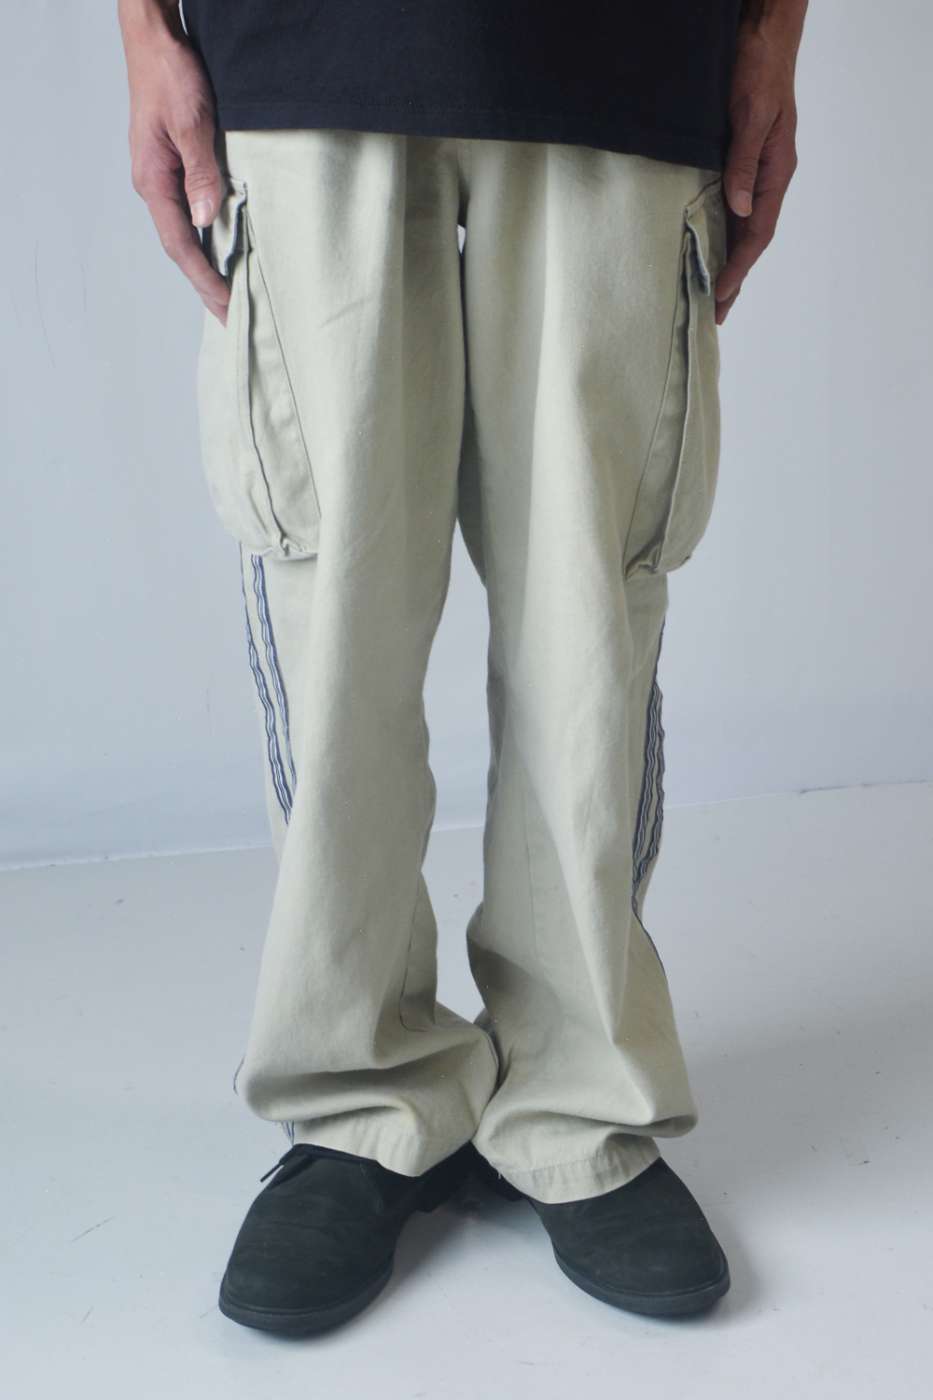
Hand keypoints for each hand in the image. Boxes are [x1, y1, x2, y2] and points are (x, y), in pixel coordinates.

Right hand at [118, 0, 229, 322]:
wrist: (156, 40)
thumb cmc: (170, 73)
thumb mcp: (192, 122)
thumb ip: (200, 172)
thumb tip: (206, 218)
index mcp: (153, 181)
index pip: (182, 246)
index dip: (206, 280)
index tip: (228, 308)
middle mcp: (155, 186)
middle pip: (183, 249)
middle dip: (208, 286)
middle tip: (234, 320)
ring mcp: (164, 179)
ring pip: (189, 234)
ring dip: (210, 267)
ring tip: (233, 299)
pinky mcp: (176, 168)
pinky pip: (194, 214)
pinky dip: (211, 240)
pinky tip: (228, 254)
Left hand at [716, 0, 806, 324]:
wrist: (762, 36)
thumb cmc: (760, 71)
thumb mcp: (751, 116)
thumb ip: (744, 162)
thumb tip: (739, 208)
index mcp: (776, 172)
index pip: (757, 233)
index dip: (738, 267)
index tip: (720, 294)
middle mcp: (768, 178)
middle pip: (750, 239)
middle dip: (733, 277)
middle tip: (715, 314)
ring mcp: (755, 171)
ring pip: (740, 227)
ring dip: (725, 261)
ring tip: (709, 295)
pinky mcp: (740, 162)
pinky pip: (730, 208)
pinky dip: (719, 234)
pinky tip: (704, 249)